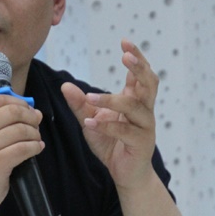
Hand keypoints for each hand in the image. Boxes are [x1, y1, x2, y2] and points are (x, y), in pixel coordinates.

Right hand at [0, 94, 44, 215]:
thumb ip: (0, 125)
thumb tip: (35, 112)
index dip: (20, 102)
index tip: (29, 111)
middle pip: (12, 111)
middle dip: (30, 117)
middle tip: (36, 126)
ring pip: (20, 130)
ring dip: (34, 134)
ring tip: (36, 141)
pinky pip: (23, 148)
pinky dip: (35, 147)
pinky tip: (36, 150)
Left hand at [61, 39, 158, 189]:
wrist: (125, 173)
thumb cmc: (112, 144)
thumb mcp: (91, 121)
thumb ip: (80, 105)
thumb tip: (65, 86)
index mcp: (136, 101)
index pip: (140, 74)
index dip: (136, 57)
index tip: (125, 41)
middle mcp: (144, 111)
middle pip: (149, 84)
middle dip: (139, 68)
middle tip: (126, 56)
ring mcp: (145, 127)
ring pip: (135, 107)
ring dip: (112, 100)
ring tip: (90, 97)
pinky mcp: (140, 144)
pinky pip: (125, 131)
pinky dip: (107, 125)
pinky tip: (91, 122)